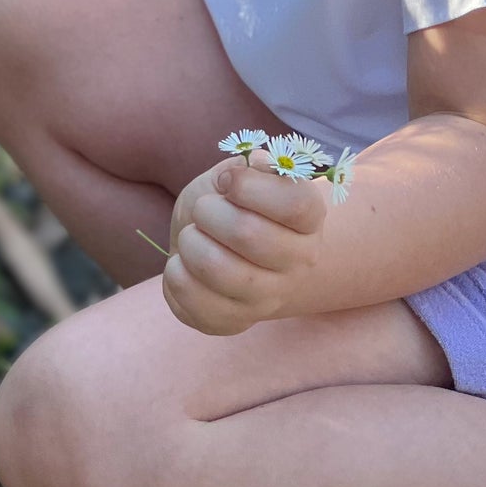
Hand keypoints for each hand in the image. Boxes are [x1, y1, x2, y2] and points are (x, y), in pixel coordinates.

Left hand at [162, 150, 328, 336]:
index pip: (294, 204)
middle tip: (203, 209)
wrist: (220, 248)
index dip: (249, 186)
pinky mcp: (233, 322)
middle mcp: (299, 262)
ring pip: (217, 269)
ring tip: (192, 236)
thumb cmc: (233, 204)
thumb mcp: (243, 172)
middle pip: (247, 234)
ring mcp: (269, 298)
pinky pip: (194, 301)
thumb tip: (255, 166)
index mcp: (309, 219)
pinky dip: (176, 275)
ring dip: (191, 243)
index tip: (226, 181)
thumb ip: (252, 164)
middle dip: (208, 212)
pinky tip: (182, 264)